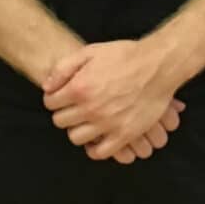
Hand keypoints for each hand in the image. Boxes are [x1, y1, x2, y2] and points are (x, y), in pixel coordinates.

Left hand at [42, 40, 184, 161]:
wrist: (157, 66)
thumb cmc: (125, 56)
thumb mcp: (91, 51)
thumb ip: (64, 67)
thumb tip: (47, 86)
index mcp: (80, 87)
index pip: (51, 103)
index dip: (54, 98)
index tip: (62, 96)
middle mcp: (90, 109)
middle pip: (61, 121)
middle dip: (64, 112)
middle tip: (75, 106)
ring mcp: (107, 124)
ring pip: (76, 138)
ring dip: (78, 129)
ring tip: (86, 120)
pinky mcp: (123, 135)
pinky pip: (99, 153)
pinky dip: (94, 147)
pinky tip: (98, 135)